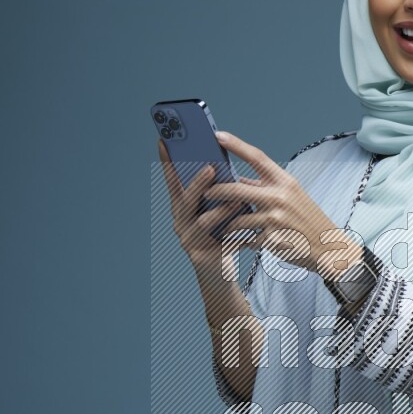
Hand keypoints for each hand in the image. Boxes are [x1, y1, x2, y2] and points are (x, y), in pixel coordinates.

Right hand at [157, 138, 247, 276]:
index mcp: (183, 206)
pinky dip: (233, 234)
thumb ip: (217, 193)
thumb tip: (222, 166)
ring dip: (220, 210)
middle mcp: (180, 221)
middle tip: (210, 168)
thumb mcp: (219, 211)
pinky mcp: (198, 256)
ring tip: (238, 201)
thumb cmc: (221, 236)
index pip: (174, 181)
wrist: (220, 272)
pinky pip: (218, 242)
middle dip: (198, 183)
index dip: (168, 162)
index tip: (164, 140)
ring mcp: (187, 239)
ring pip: (202, 221)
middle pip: (186, 199)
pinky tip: (247, 232)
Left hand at [201, 130, 363, 279]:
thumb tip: (238, 180)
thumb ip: (266, 188)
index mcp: (286, 182)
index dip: (236, 145)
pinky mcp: (271, 239)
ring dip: (226, 223)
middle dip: (217, 191)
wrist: (328, 248)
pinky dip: (241, 241)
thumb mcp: (292, 198)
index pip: (258, 157)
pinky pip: (247, 238)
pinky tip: (242, 242)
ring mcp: (275, 219)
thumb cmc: (308, 221)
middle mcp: (280, 197)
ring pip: (237, 218)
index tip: (218, 135)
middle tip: (204, 193)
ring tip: (219, 226)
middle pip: (237, 189)